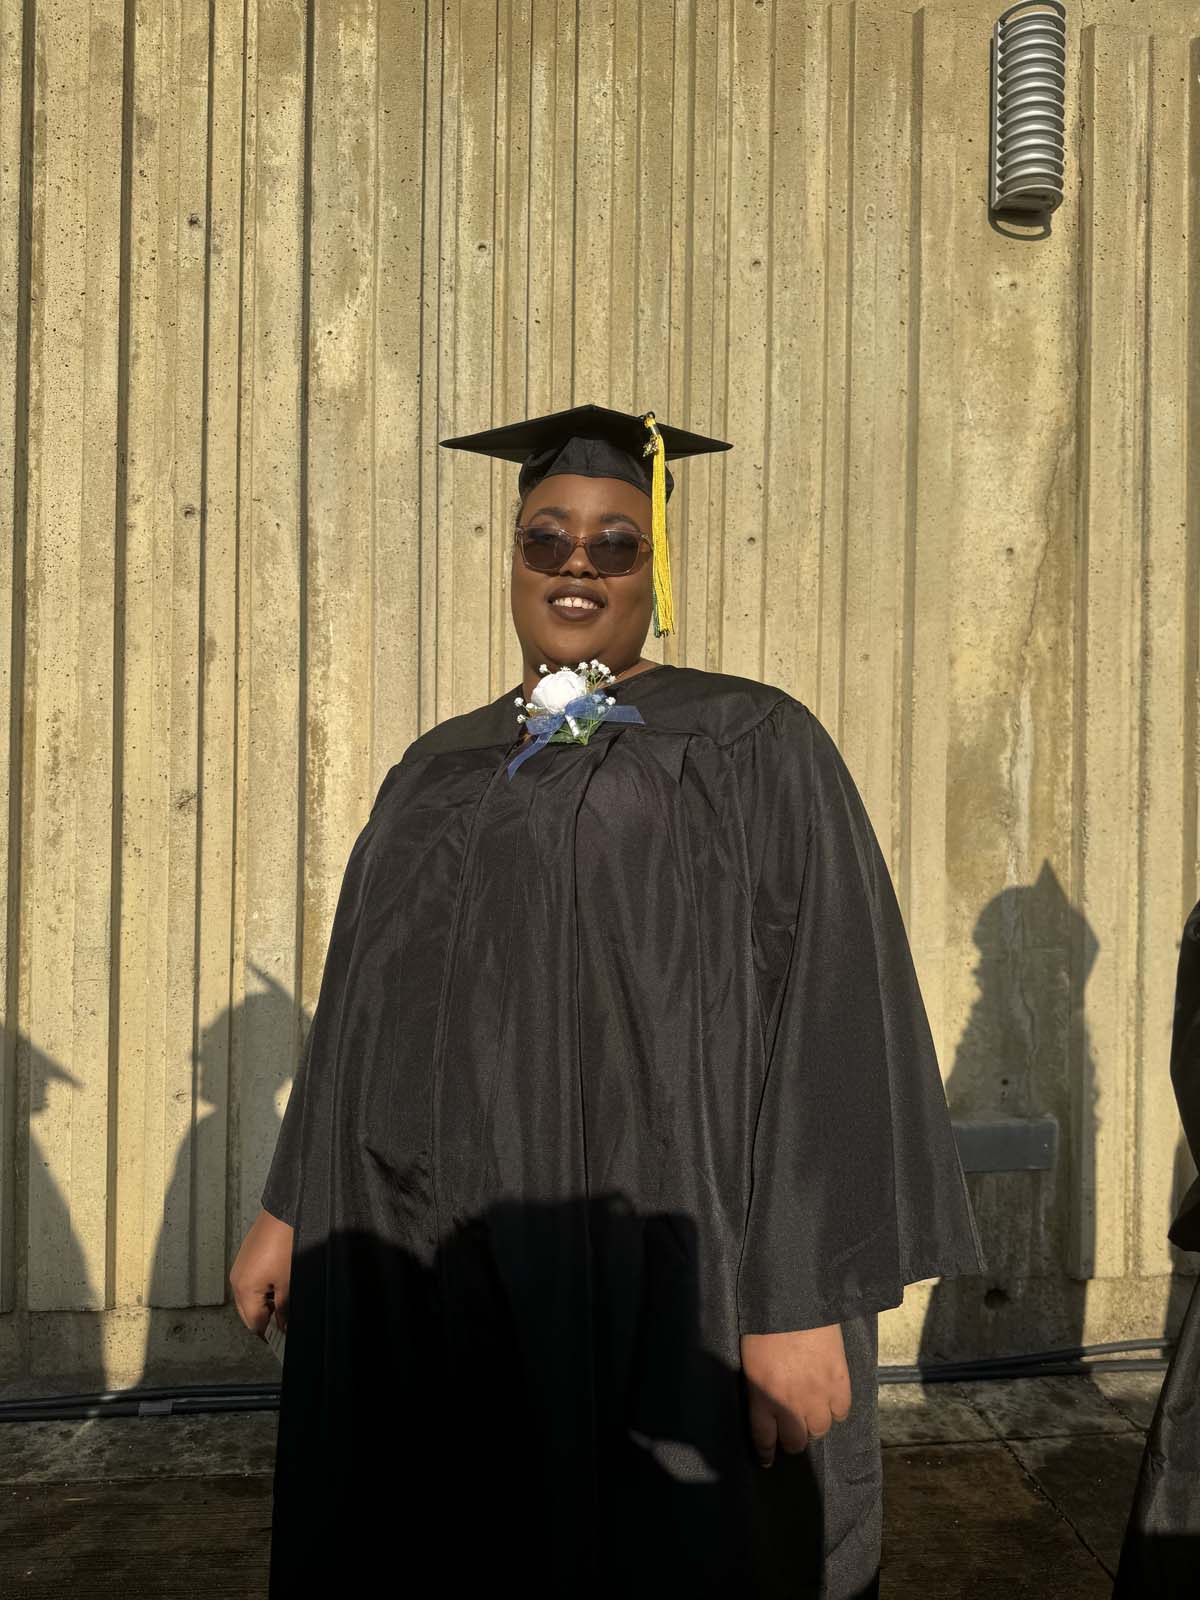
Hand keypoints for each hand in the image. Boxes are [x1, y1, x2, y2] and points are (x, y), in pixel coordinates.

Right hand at [230, 1208, 294, 1336]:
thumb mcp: (288, 1283)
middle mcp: (236, 1281)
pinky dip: (259, 1291)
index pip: (254, 1324)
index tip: (284, 1335)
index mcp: (244, 1290)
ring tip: (283, 1301)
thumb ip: (283, 1309)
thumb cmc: (286, 1246)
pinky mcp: (244, 1259)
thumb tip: (282, 1327)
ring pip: (246, 1299)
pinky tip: (276, 1285)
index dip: (270, 1332)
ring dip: (262, 1305)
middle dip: (264, 1319)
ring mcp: (238, 1269)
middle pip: (246, 1314)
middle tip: (285, 1320)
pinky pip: (247, 1284)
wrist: (284, 1213)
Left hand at [740, 1324, 850, 1466]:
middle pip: (795, 1441)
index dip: (766, 1452)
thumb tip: (766, 1404)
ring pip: (820, 1430)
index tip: (767, 1460)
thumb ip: (758, 1386)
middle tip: (793, 1431)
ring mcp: (817, 1395)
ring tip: (813, 1414)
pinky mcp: (839, 1382)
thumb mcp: (751, 1360)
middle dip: (792, 1440)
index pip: (764, 1438)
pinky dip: (836, 1410)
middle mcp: (790, 1403)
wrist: (795, 1300)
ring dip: (815, 1425)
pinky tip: (831, 1400)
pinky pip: (841, 1412)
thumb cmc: (765, 1324)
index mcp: (762, 1395)